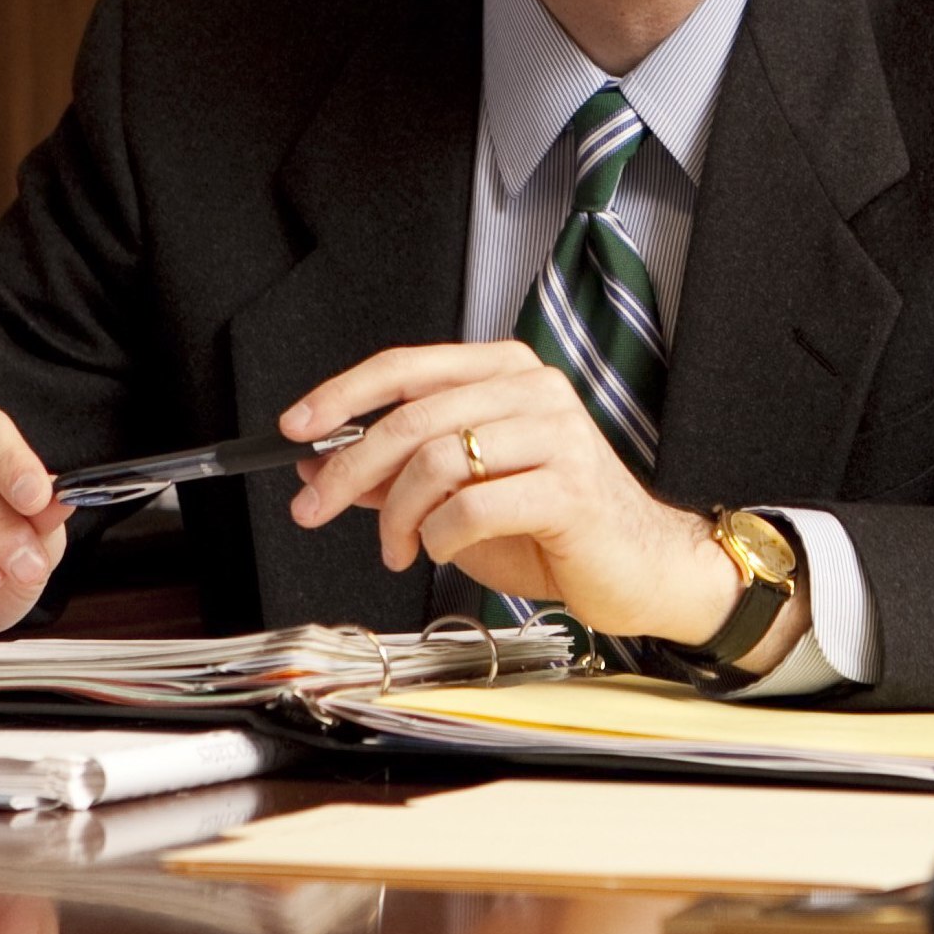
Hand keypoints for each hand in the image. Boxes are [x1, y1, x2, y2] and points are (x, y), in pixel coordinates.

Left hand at [280, 341, 766, 648]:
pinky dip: (440, 537)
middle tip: (314, 509)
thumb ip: (396, 474)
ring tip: (397, 548)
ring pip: (437, 460)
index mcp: (506, 373)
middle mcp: (534, 389)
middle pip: (412, 417)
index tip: (294, 427)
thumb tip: (318, 466)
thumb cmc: (553, 527)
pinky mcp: (569, 487)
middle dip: (350, 470)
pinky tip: (443, 551)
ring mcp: (557, 434)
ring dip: (397, 516)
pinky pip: (472, 506)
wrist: (639, 567)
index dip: (342, 394)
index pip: (406, 367)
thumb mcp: (459, 494)